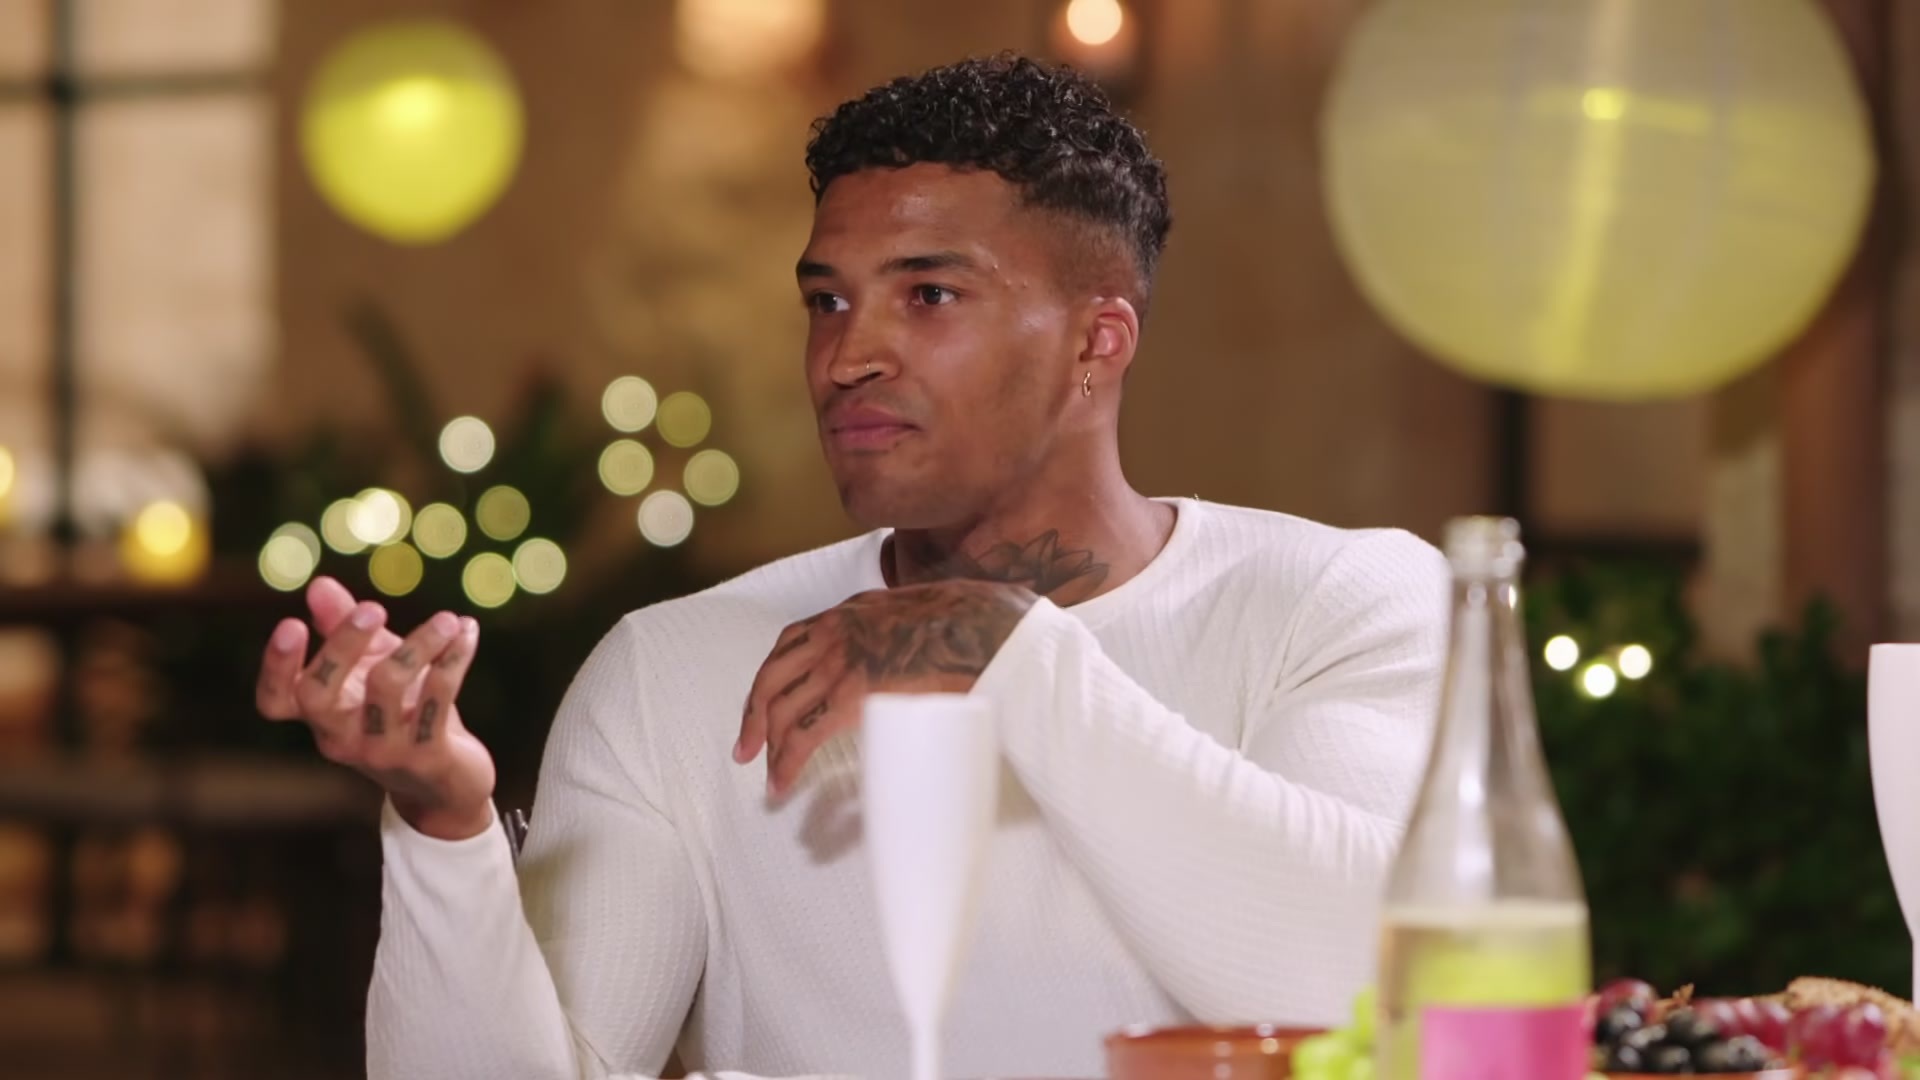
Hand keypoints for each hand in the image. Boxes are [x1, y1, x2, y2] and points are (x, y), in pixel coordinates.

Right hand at [255, 576, 496, 839]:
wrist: (449, 783)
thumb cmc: (403, 714)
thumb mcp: (372, 667)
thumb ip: (343, 626)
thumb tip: (318, 584)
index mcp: (321, 717)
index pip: (276, 701)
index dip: (276, 667)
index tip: (291, 623)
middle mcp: (342, 738)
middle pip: (319, 695)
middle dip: (342, 645)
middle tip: (372, 607)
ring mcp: (383, 751)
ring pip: (387, 688)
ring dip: (418, 644)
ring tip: (446, 619)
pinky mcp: (427, 756)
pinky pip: (438, 697)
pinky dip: (454, 658)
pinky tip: (467, 632)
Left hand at [735, 580, 1035, 795]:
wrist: (979, 624)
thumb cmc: (962, 622)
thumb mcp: (912, 611)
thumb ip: (894, 631)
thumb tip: (900, 656)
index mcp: (846, 614)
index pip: (788, 644)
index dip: (770, 678)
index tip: (762, 704)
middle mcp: (831, 633)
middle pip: (771, 678)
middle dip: (753, 717)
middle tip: (746, 749)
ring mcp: (838, 662)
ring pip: (783, 709)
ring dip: (770, 747)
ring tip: (769, 778)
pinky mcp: (851, 693)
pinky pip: (804, 732)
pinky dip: (787, 761)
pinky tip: (782, 782)